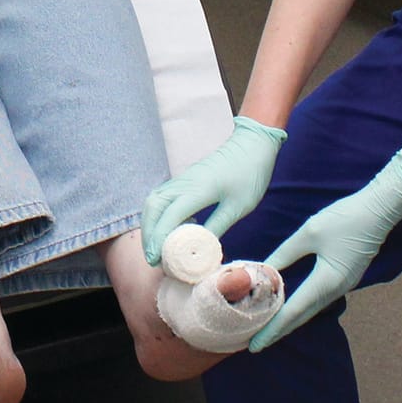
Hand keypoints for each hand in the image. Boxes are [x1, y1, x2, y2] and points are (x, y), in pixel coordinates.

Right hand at [141, 114, 286, 263]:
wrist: (253, 143)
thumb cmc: (250, 174)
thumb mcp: (238, 207)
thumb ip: (217, 227)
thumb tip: (201, 249)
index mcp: (199, 189)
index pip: (169, 216)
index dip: (159, 238)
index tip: (156, 259)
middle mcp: (185, 182)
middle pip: (153, 207)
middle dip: (148, 234)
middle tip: (153, 257)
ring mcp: (183, 179)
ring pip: (154, 200)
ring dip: (150, 223)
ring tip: (156, 246)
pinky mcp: (185, 179)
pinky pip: (162, 196)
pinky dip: (158, 214)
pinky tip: (169, 228)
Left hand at [249, 151, 401, 351]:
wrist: (379, 210)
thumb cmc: (344, 219)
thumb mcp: (309, 233)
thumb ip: (285, 253)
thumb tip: (264, 270)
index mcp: (326, 281)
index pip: (294, 311)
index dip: (272, 328)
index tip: (255, 344)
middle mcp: (336, 290)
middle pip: (302, 317)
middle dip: (278, 331)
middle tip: (255, 344)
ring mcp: (342, 286)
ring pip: (310, 310)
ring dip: (289, 321)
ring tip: (266, 328)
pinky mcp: (344, 279)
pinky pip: (318, 300)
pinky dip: (300, 308)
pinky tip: (288, 308)